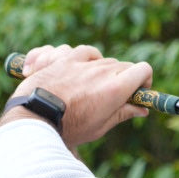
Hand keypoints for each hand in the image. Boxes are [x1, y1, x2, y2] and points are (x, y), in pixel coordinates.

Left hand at [2, 43, 152, 150]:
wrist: (35, 118)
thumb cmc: (69, 127)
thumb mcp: (100, 126)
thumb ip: (123, 113)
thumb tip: (142, 109)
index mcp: (116, 87)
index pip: (143, 70)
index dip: (143, 80)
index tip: (137, 91)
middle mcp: (101, 70)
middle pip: (121, 66)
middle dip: (121, 78)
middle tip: (109, 97)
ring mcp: (82, 62)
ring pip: (100, 57)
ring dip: (100, 68)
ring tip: (90, 85)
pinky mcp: (64, 59)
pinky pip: (78, 50)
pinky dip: (80, 57)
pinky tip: (75, 67)